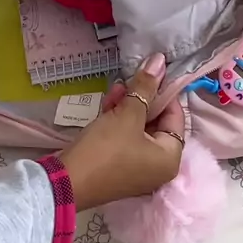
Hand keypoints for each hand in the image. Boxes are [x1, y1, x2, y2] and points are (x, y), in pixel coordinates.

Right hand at [61, 54, 183, 211]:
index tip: (151, 72)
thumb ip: (146, 86)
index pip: (176, 116)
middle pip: (157, 122)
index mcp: (170, 158)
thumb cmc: (105, 149)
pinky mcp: (118, 166)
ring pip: (138, 127)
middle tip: (129, 79)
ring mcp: (137, 168)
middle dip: (142, 98)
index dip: (164, 92)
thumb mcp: (127, 114)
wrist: (67, 181)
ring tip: (115, 90)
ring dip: (128, 106)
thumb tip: (160, 60)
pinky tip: (108, 104)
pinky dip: (119, 121)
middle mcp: (158, 166)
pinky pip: (125, 138)